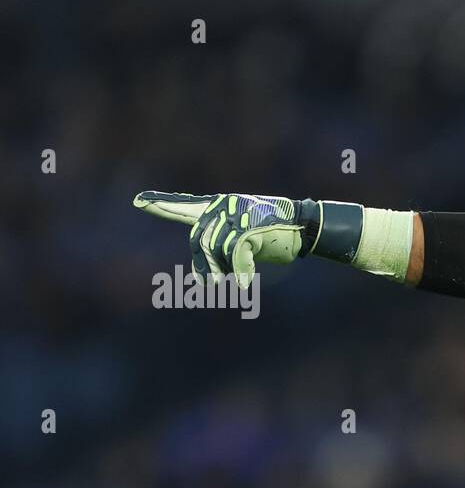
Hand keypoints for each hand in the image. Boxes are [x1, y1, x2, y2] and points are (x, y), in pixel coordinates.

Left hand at [134, 191, 305, 286]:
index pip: (184, 206)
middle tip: (211, 286)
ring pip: (216, 249)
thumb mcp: (244, 237)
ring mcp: (237, 215)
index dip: (161, 204)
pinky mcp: (250, 227)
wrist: (303, 227)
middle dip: (204, 266)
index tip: (138, 201)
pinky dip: (241, 271)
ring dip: (224, 270)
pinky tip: (246, 283)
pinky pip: (235, 254)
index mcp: (218, 207)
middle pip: (200, 240)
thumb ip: (223, 244)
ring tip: (235, 282)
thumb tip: (207, 277)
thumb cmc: (275, 234)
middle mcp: (223, 207)